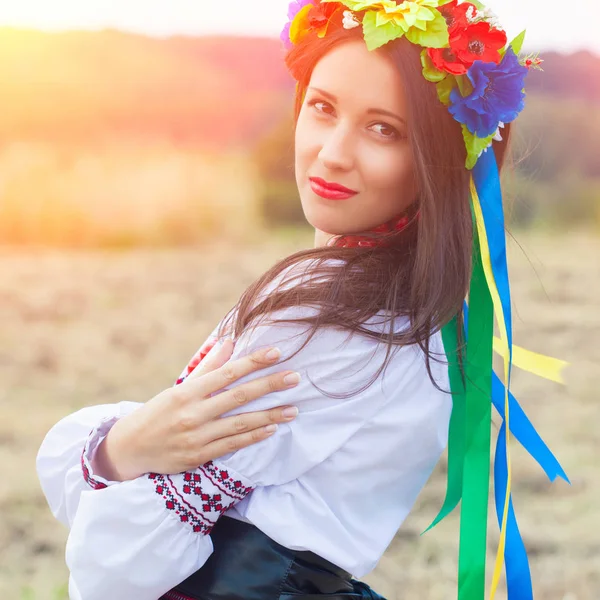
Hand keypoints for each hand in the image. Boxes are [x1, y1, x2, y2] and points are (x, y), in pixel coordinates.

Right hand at [92, 339, 300, 481]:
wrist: (131, 449)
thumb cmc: (158, 412)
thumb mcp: (178, 387)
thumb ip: (207, 366)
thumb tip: (229, 342)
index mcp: (187, 391)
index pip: (226, 372)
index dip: (253, 362)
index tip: (276, 352)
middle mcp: (193, 413)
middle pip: (239, 396)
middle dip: (269, 386)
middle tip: (294, 377)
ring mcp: (197, 436)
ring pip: (240, 423)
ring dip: (269, 415)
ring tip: (293, 409)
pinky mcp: (200, 456)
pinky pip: (233, 445)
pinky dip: (253, 436)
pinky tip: (272, 429)